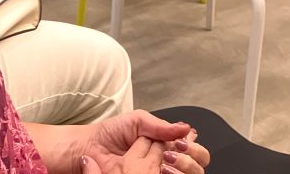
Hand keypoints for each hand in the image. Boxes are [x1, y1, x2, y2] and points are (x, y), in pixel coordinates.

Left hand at [74, 111, 208, 173]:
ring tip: (164, 161)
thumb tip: (186, 128)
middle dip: (191, 158)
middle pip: (198, 165)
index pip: (194, 149)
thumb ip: (161, 125)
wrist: (90, 148)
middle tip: (174, 151)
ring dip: (182, 167)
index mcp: (166, 144)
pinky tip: (159, 170)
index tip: (183, 141)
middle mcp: (167, 161)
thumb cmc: (110, 134)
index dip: (194, 147)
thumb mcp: (138, 121)